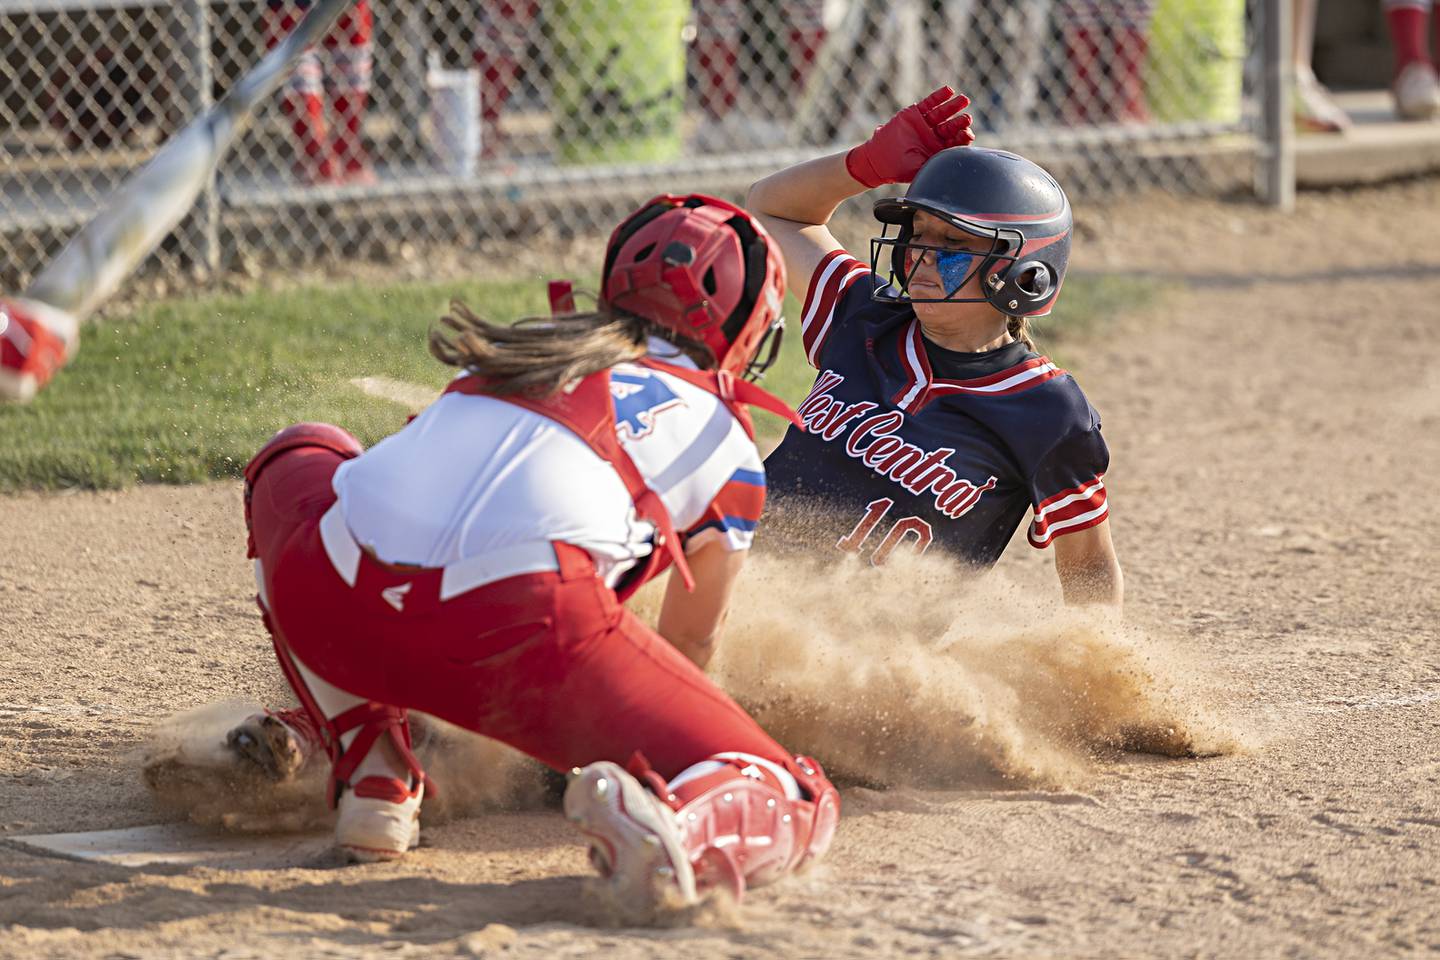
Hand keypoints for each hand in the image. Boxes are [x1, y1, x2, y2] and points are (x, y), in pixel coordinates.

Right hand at [845, 86, 973, 188]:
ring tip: (964, 99)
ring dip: (953, 106)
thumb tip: (955, 165)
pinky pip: (929, 103)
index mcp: (937, 150)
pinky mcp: (914, 114)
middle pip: (951, 126)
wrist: (878, 160)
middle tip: (968, 118)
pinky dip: (938, 96)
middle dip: (960, 122)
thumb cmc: (900, 169)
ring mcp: (924, 124)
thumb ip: (936, 164)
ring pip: (942, 113)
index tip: (968, 135)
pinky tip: (949, 91)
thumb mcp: (921, 168)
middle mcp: (932, 136)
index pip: (954, 142)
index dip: (962, 138)